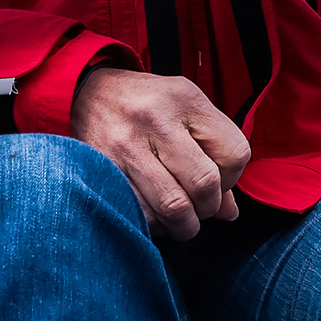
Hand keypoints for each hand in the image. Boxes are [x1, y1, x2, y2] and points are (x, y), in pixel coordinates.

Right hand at [70, 63, 249, 240]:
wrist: (86, 94)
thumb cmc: (146, 105)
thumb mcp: (187, 109)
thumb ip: (215, 152)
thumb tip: (228, 212)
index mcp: (185, 100)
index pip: (233, 154)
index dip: (232, 178)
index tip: (219, 181)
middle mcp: (156, 120)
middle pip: (204, 184)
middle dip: (209, 207)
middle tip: (200, 206)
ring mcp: (126, 147)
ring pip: (174, 207)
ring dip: (184, 224)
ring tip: (180, 218)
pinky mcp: (104, 170)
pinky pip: (141, 215)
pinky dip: (155, 226)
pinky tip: (155, 214)